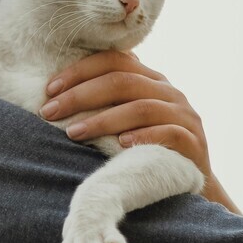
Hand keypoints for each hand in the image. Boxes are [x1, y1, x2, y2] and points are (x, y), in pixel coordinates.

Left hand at [39, 50, 240, 213]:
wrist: (192, 183)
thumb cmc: (147, 148)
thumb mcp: (128, 119)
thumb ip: (106, 101)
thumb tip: (55, 94)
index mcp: (150, 79)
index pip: (114, 60)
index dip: (79, 71)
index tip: (49, 90)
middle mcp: (168, 91)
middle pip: (122, 81)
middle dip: (80, 95)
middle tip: (50, 112)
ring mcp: (184, 115)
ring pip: (141, 107)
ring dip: (102, 120)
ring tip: (73, 133)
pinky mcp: (194, 142)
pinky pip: (168, 133)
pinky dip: (142, 136)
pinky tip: (119, 145)